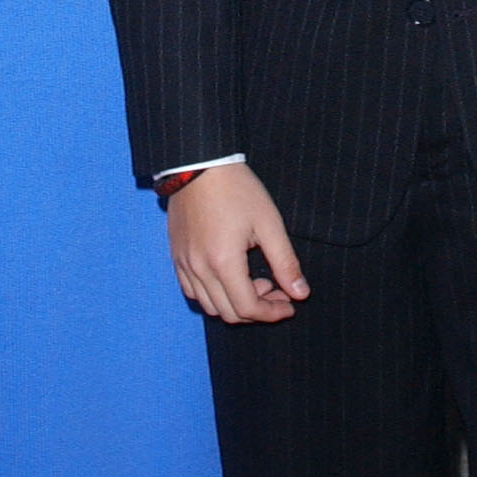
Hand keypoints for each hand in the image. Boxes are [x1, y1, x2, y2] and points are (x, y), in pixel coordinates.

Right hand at [166, 163, 308, 322]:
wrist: (199, 164)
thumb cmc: (236, 189)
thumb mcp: (269, 223)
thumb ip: (285, 262)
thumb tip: (300, 293)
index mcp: (224, 262)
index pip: (248, 308)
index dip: (272, 312)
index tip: (290, 304)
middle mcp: (200, 269)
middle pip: (229, 313)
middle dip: (257, 310)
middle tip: (277, 291)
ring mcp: (184, 264)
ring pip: (209, 306)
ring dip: (234, 304)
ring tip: (254, 282)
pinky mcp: (176, 256)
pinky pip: (191, 291)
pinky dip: (213, 295)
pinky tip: (229, 277)